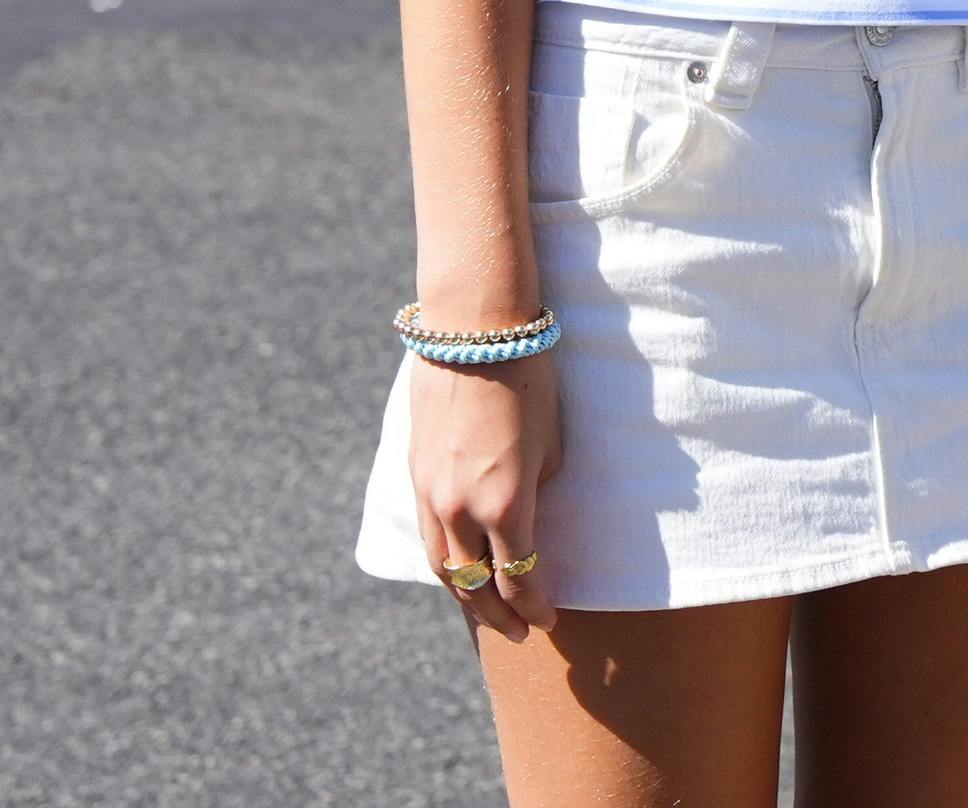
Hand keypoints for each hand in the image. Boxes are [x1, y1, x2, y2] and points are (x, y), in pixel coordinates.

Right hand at [407, 348, 561, 640]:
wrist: (472, 333)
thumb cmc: (530, 381)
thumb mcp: (551, 441)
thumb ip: (537, 489)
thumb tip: (528, 518)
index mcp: (505, 503)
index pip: (519, 576)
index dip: (534, 604)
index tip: (549, 620)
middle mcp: (461, 508)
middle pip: (475, 585)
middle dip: (498, 614)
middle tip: (520, 633)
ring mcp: (431, 494)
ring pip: (444, 567)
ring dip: (465, 597)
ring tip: (487, 615)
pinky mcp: (415, 476)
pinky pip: (428, 536)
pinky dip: (445, 563)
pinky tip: (458, 572)